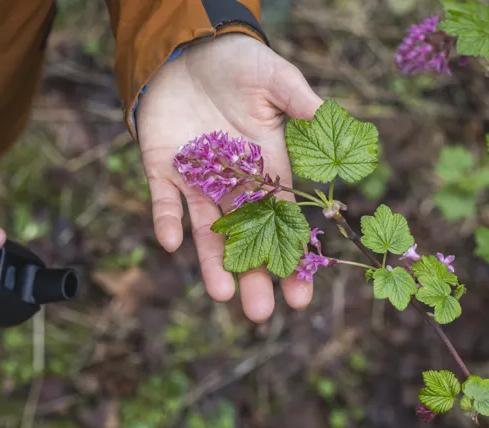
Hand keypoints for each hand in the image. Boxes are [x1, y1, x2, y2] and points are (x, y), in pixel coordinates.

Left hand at [136, 34, 323, 322]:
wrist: (186, 54)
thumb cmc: (236, 64)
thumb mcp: (272, 76)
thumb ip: (296, 98)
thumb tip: (326, 115)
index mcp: (266, 165)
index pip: (283, 219)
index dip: (292, 255)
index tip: (300, 293)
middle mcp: (232, 181)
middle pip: (246, 237)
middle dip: (254, 274)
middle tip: (260, 312)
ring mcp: (196, 178)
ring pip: (207, 230)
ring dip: (212, 262)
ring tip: (223, 296)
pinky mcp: (162, 169)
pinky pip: (163, 201)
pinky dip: (166, 219)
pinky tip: (170, 241)